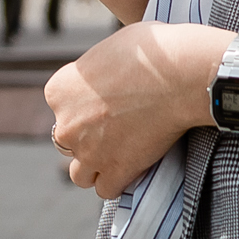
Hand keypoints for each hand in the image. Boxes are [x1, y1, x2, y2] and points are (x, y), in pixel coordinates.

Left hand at [45, 21, 223, 195]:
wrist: (180, 75)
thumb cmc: (152, 53)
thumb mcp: (110, 49)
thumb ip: (96, 72)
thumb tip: (104, 77)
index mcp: (59, 90)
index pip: (61, 107)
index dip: (83, 105)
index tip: (106, 101)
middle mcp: (65, 124)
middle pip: (67, 141)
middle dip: (87, 137)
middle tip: (116, 126)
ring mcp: (88, 152)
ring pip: (80, 174)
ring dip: (96, 166)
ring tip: (119, 152)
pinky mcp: (115, 171)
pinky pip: (106, 189)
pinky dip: (117, 181)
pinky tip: (132, 167)